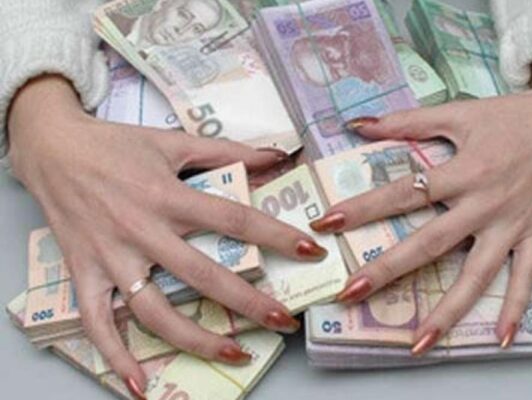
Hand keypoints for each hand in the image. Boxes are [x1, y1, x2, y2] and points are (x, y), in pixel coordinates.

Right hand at [8, 76, 326, 393]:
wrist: (51, 147)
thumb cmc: (115, 143)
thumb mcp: (172, 140)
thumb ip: (226, 150)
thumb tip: (275, 153)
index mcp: (167, 195)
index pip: (232, 219)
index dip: (275, 235)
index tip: (310, 252)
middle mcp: (142, 230)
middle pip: (201, 274)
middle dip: (246, 301)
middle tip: (283, 320)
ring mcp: (111, 256)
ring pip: (154, 309)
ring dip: (194, 338)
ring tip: (234, 353)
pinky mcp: (85, 272)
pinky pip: (97, 321)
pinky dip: (114, 355)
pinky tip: (140, 384)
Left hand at [310, 53, 531, 354]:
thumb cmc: (510, 116)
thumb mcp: (458, 113)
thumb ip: (407, 121)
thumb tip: (356, 124)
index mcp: (463, 171)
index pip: (404, 193)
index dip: (364, 208)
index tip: (327, 223)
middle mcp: (484, 203)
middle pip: (431, 243)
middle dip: (388, 270)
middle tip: (350, 294)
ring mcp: (511, 224)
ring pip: (476, 274)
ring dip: (448, 310)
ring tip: (418, 343)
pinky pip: (525, 277)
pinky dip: (514, 308)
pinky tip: (498, 338)